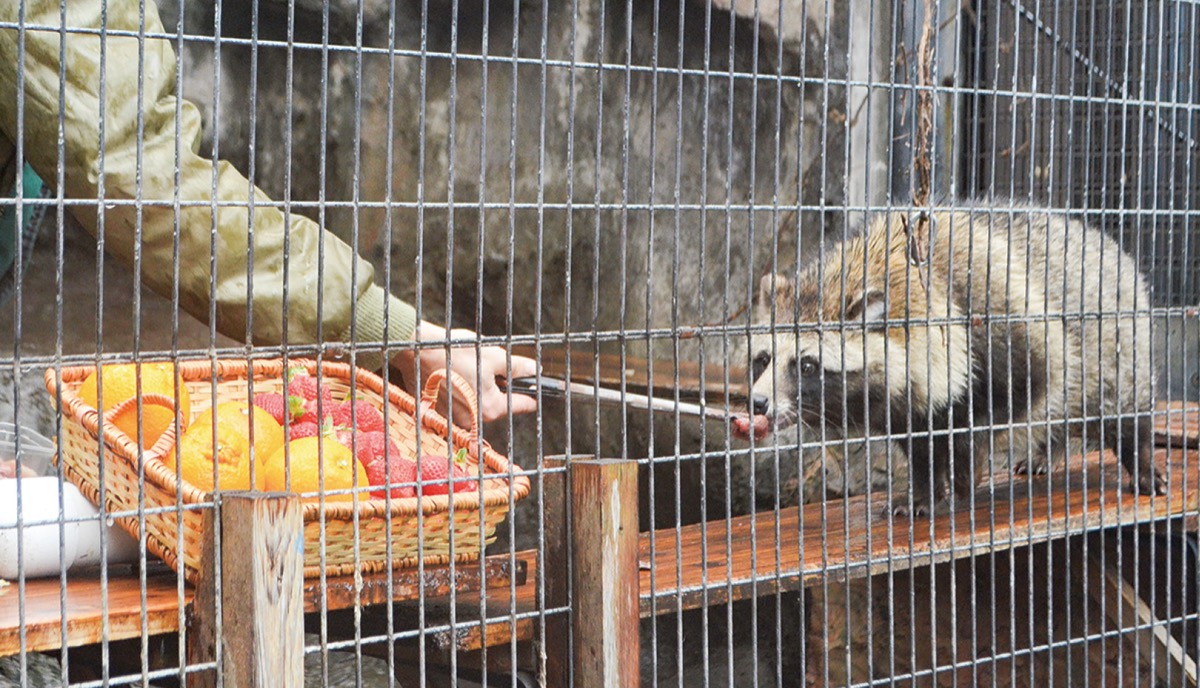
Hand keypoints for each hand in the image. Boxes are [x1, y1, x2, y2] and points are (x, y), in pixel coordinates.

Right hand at [391, 321, 538, 424]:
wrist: (416, 351)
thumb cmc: (455, 352)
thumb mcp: (494, 356)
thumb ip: (518, 367)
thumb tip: (534, 371)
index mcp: (491, 409)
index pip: (522, 404)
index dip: (531, 392)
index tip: (538, 388)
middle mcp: (474, 420)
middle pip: (499, 403)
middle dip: (499, 386)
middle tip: (490, 365)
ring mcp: (456, 419)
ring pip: (479, 403)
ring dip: (480, 388)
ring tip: (468, 367)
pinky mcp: (442, 412)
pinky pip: (461, 403)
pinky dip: (463, 391)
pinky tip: (455, 374)